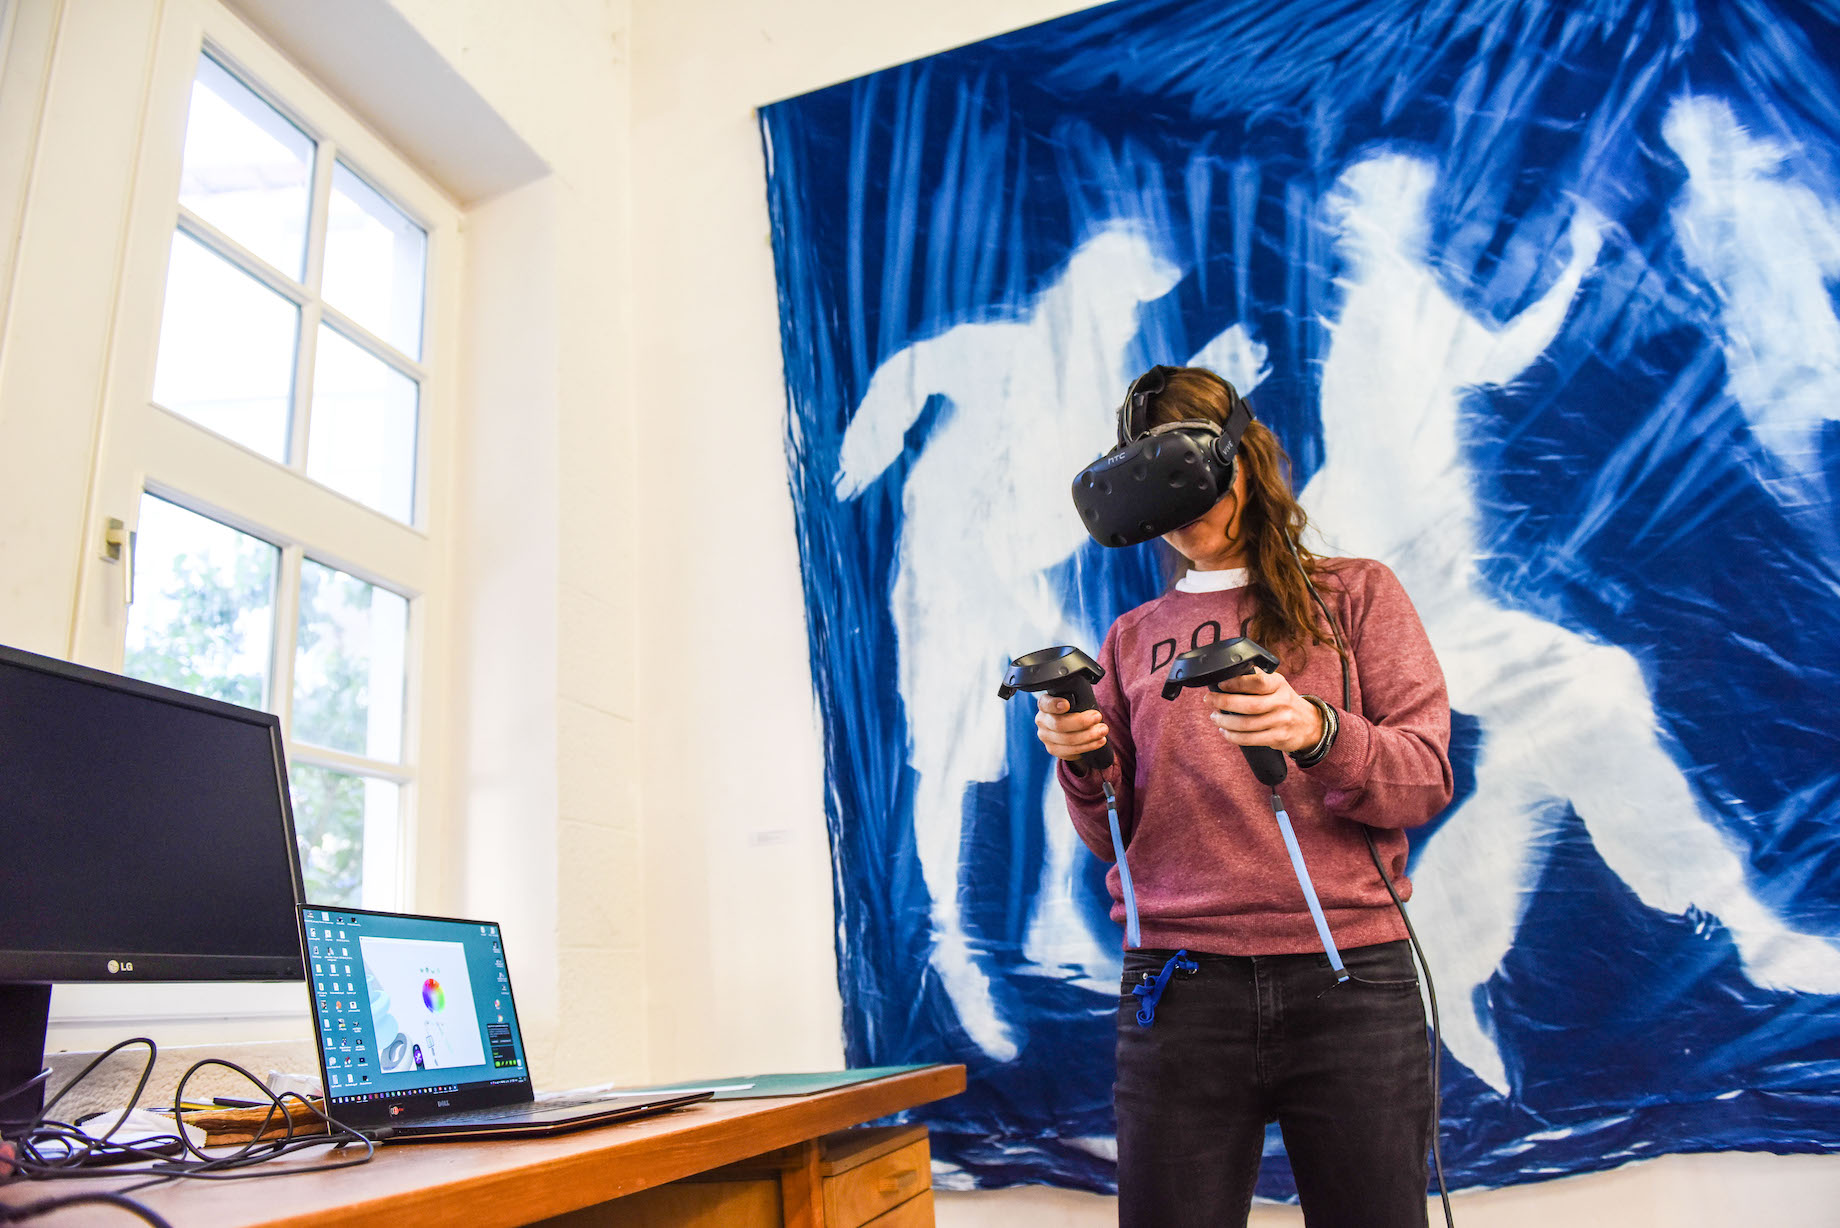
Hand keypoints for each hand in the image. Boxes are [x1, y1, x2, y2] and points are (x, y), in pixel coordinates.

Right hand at [1035, 695, 1108, 763]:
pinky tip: (1098, 742)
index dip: (1055, 705)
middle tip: (1098, 717)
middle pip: (1059, 724)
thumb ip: (1077, 699)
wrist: (1069, 728)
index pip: (1046, 704)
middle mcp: (1042, 721)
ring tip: (1103, 731)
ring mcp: (1046, 737)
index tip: (1067, 704)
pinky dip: (1088, 747)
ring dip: (1088, 736)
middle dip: (1081, 722)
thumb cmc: (1073, 710)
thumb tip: (1090, 705)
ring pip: (1067, 740)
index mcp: (1044, 705)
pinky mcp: (1053, 750)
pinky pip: (1071, 751)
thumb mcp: (1073, 700)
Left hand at [1206, 669, 1322, 753]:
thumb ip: (1257, 677)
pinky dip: (1233, 736)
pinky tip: (1225, 731)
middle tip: (1209, 701)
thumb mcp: (1277, 684)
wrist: (1310, 724)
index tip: (1220, 684)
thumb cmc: (1285, 701)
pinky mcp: (1278, 738)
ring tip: (1215, 717)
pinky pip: (1251, 739)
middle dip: (1224, 703)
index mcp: (1279, 685)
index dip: (1236, 683)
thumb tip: (1231, 670)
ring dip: (1225, 721)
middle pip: (1249, 705)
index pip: (1258, 682)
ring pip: (1247, 724)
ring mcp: (1281, 722)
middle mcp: (1282, 702)